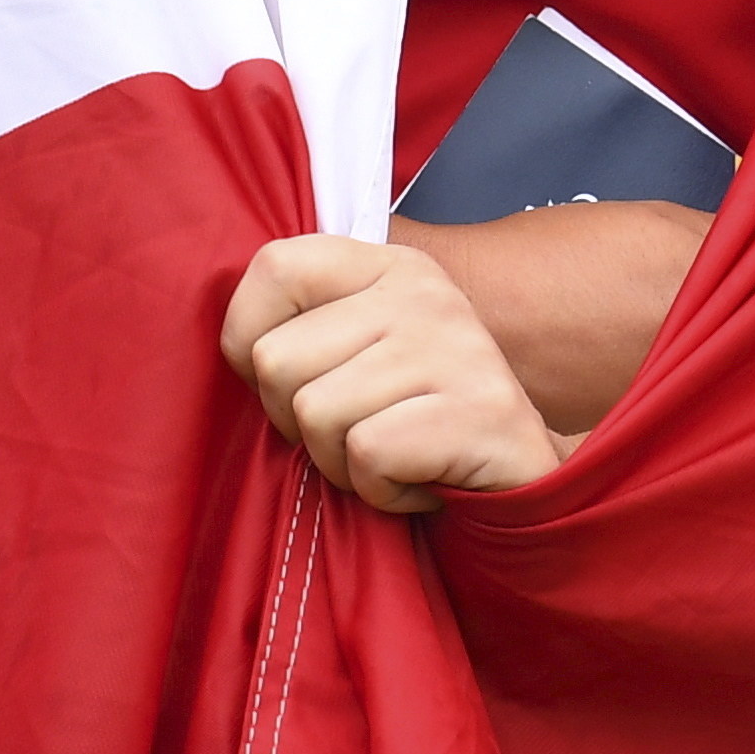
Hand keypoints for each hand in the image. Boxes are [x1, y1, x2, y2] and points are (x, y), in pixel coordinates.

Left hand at [221, 236, 570, 512]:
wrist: (524, 480)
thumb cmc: (420, 421)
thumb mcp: (367, 349)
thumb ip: (308, 325)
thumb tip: (230, 342)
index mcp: (389, 264)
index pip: (273, 266)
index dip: (247, 338)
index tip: (282, 381)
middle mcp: (423, 292)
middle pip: (277, 361)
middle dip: (299, 423)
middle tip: (358, 432)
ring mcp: (455, 347)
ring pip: (316, 415)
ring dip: (341, 463)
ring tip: (393, 455)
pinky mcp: (478, 411)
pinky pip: (366, 455)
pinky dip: (380, 489)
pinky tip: (419, 478)